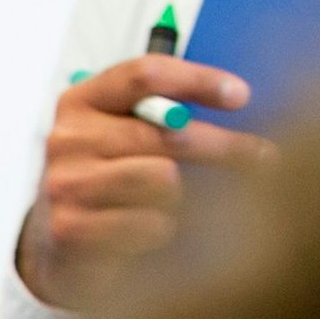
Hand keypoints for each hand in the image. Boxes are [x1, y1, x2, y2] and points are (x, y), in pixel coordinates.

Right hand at [12, 56, 269, 311]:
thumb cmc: (107, 180)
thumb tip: (237, 99)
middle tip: (262, 158)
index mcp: (81, 101)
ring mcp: (65, 184)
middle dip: (224, 147)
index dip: (199, 81)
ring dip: (182, 196)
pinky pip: (147, 224)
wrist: (57, 243)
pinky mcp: (70, 229)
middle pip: (167, 132)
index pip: (146, 75)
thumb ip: (162, 114)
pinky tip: (152, 233)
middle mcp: (67, 138)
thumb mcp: (123, 135)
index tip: (242, 97)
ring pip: (162, 179)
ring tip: (177, 205)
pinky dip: (161, 230)